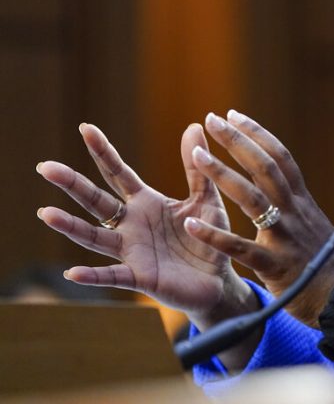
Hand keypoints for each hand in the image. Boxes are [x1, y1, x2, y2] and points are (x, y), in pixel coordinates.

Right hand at [36, 123, 253, 324]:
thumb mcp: (206, 198)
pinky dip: (93, 275)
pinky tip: (72, 272)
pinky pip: (113, 276)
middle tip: (46, 167)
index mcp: (146, 202)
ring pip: (94, 237)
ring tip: (46, 214)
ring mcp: (131, 251)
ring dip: (71, 227)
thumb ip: (197, 167)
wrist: (217, 279)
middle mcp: (131, 224)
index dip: (103, 151)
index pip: (118, 173)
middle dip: (72, 184)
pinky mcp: (139, 277)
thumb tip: (194, 125)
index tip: (85, 128)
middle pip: (96, 201)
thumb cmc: (208, 236)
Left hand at [184, 110, 333, 327]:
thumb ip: (296, 208)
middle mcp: (295, 211)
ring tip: (197, 155)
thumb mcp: (314, 226)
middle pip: (265, 167)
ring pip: (253, 198)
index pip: (280, 157)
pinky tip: (190, 225)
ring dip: (223, 173)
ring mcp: (286, 236)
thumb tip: (281, 189)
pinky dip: (214, 236)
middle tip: (212, 120)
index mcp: (302, 202)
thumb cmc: (328, 264)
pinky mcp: (275, 265)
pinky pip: (241, 248)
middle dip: (237, 141)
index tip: (234, 115)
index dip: (257, 134)